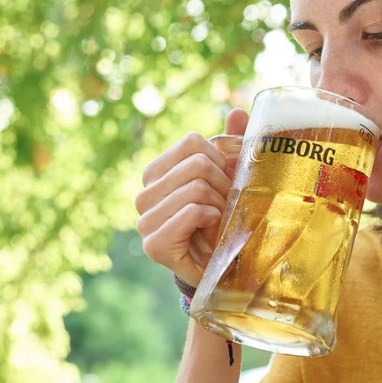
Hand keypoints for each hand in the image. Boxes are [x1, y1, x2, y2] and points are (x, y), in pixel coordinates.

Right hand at [135, 108, 248, 287]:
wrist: (218, 270)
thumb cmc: (222, 220)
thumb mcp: (227, 179)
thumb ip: (231, 145)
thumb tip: (238, 112)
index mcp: (156, 173)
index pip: (192, 142)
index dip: (219, 160)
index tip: (224, 183)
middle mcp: (143, 194)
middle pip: (198, 163)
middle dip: (223, 185)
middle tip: (224, 208)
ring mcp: (144, 220)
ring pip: (197, 187)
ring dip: (220, 206)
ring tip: (218, 223)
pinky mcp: (154, 244)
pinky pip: (193, 211)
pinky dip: (212, 220)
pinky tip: (211, 233)